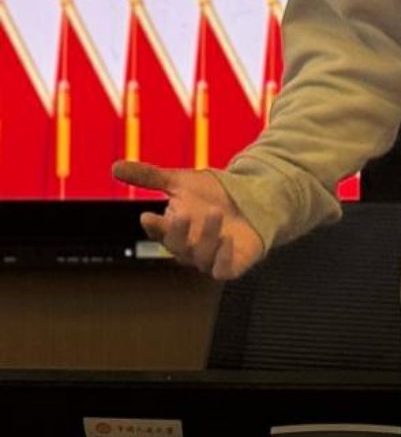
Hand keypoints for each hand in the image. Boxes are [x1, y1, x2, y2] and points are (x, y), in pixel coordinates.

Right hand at [112, 160, 264, 280]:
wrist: (251, 199)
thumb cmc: (211, 193)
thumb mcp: (180, 181)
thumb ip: (149, 176)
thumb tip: (113, 166)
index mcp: (173, 230)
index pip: (158, 232)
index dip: (154, 226)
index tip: (147, 216)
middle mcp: (189, 248)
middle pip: (177, 246)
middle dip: (178, 231)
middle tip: (182, 212)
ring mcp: (210, 258)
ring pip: (201, 256)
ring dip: (207, 236)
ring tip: (216, 213)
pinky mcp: (233, 264)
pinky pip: (224, 270)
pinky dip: (224, 259)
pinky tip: (228, 240)